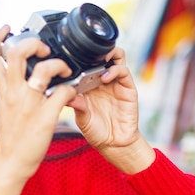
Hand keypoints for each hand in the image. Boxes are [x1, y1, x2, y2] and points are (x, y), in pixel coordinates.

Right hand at [0, 25, 76, 180]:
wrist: (11, 165)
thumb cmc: (12, 138)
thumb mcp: (5, 109)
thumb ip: (11, 91)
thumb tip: (22, 77)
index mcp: (2, 91)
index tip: (7, 28)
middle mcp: (13, 93)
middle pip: (15, 53)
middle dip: (31, 43)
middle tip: (44, 49)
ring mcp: (30, 104)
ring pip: (43, 69)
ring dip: (59, 64)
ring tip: (64, 70)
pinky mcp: (46, 116)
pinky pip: (64, 91)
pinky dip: (72, 88)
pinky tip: (73, 92)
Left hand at [67, 47, 153, 172]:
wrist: (114, 143)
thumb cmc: (96, 131)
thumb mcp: (81, 118)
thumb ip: (76, 104)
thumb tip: (66, 93)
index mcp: (88, 85)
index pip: (85, 64)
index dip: (78, 58)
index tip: (69, 58)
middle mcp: (102, 80)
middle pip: (101, 55)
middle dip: (94, 50)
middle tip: (85, 52)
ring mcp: (115, 82)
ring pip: (115, 57)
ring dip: (108, 54)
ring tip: (99, 59)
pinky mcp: (127, 87)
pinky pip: (123, 71)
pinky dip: (114, 69)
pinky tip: (105, 77)